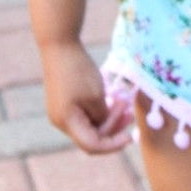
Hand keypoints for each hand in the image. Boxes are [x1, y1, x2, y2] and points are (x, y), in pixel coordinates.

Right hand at [40, 40, 132, 154]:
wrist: (60, 44)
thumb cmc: (79, 70)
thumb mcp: (97, 95)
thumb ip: (103, 117)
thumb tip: (105, 127)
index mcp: (67, 122)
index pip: (92, 145)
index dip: (113, 145)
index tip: (130, 136)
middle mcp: (61, 121)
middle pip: (91, 136)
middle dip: (113, 126)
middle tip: (130, 112)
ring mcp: (61, 113)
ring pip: (89, 125)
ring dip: (108, 117)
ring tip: (124, 102)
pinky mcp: (64, 103)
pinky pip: (84, 115)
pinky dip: (99, 110)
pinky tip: (112, 99)